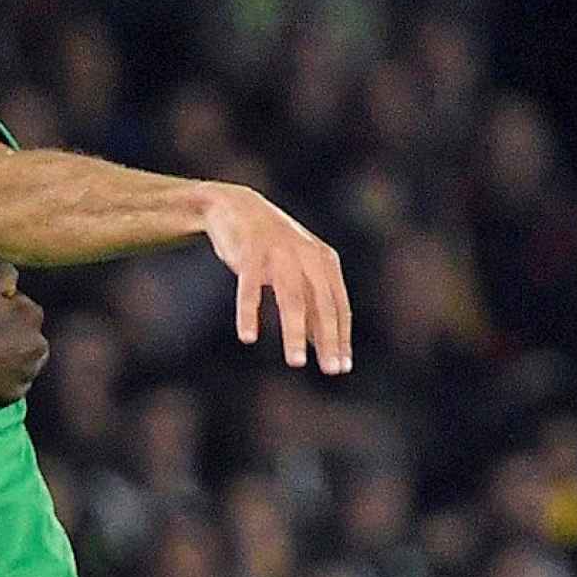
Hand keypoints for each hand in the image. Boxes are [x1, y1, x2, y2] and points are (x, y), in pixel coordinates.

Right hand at [0, 263, 48, 408]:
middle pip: (24, 333)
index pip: (20, 305)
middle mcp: (39, 346)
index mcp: (34, 316)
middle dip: (10, 332)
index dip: (0, 307)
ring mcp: (27, 374)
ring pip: (20, 359)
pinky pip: (10, 382)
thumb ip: (5, 273)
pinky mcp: (14, 396)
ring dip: (8, 355)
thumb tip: (13, 277)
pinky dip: (1, 377)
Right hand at [200, 183, 351, 373]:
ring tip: (296, 362)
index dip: (341, 337)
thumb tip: (323, 345)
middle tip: (331, 370)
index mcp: (324, 262)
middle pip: (322, 304)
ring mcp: (278, 252)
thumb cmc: (269, 247)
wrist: (235, 206)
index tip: (341, 367)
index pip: (338, 306)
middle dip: (328, 340)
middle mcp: (307, 255)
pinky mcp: (250, 251)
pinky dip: (248, 313)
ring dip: (295, 332)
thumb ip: (310, 303)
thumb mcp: (296, 271)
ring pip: (291, 299)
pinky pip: (249, 288)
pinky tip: (247, 337)